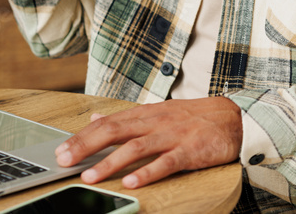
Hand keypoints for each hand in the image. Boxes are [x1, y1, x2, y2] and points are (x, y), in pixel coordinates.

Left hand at [54, 97, 241, 188]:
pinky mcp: (190, 151)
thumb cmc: (193, 117)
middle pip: (114, 132)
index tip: (61, 149)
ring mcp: (172, 136)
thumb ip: (126, 118)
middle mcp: (154, 123)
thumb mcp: (156, 112)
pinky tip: (132, 182)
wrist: (233, 116)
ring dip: (111, 162)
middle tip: (65, 160)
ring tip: (90, 176)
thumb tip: (95, 119)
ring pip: (136, 148)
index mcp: (145, 114)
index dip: (82, 137)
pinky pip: (167, 163)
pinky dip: (148, 172)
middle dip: (86, 146)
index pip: (106, 124)